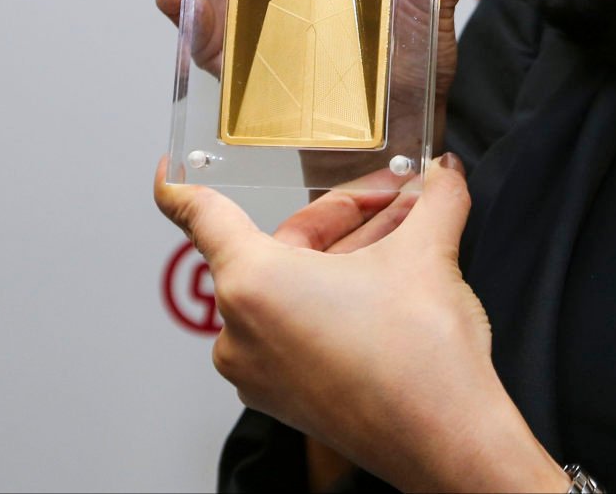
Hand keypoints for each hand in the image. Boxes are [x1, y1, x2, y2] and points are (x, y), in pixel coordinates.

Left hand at [155, 155, 564, 493]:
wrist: (446, 442)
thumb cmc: (419, 362)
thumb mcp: (429, 253)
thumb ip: (436, 198)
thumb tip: (444, 173)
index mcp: (253, 284)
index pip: (200, 218)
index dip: (181, 188)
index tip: (169, 173)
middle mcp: (241, 332)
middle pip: (280, 246)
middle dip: (345, 218)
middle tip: (396, 198)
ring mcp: (260, 371)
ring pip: (296, 287)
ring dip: (350, 257)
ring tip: (407, 240)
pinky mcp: (285, 398)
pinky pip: (299, 327)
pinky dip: (337, 299)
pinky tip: (390, 285)